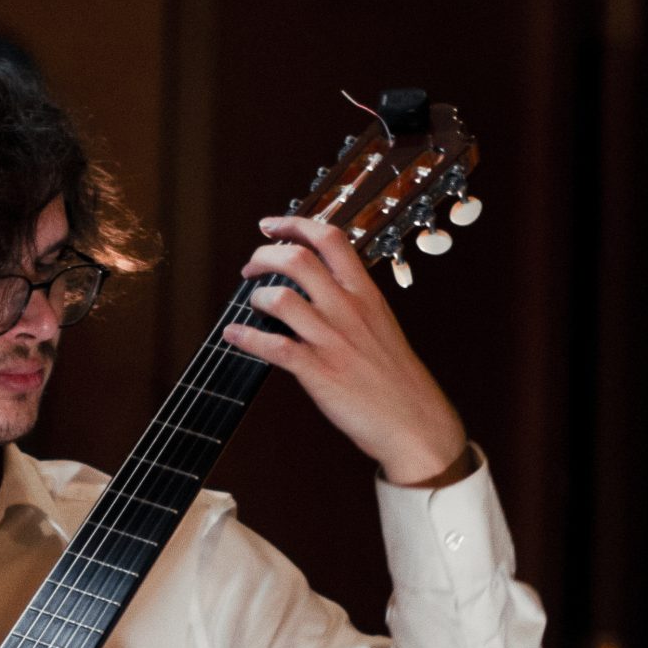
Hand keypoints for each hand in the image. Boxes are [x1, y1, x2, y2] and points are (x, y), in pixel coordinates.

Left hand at [223, 214, 469, 485]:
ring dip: (256, 297)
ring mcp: (333, 340)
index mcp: (366, 294)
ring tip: (252, 305)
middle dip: (264, 256)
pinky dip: (246, 338)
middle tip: (251, 267)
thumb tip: (320, 289)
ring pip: (282, 298)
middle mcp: (349, 310)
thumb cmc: (395, 380)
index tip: (270, 225)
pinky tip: (233, 336)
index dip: (294, 224)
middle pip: (298, 259)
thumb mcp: (381, 326)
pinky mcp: (319, 372)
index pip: (330, 239)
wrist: (413, 422)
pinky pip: (273, 346)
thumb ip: (352, 303)